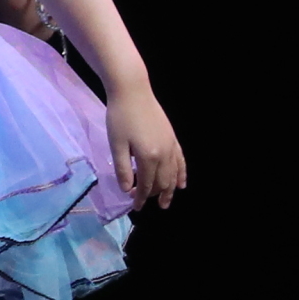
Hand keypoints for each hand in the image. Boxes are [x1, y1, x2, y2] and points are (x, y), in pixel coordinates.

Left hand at [107, 88, 184, 208]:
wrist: (133, 92)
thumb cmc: (120, 117)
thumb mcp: (116, 145)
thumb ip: (123, 169)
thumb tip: (127, 190)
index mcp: (149, 157)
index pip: (146, 185)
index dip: (141, 198)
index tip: (135, 207)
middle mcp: (164, 154)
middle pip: (162, 182)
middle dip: (154, 195)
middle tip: (146, 204)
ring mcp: (171, 146)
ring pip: (174, 174)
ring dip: (170, 189)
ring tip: (166, 202)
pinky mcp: (173, 138)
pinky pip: (181, 161)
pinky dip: (182, 174)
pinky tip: (182, 183)